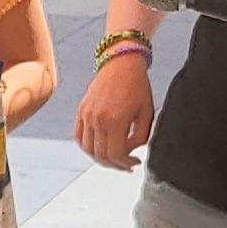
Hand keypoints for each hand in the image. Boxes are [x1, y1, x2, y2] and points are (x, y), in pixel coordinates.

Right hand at [74, 43, 155, 170]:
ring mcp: (87, 115)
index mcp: (115, 120)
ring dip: (101, 157)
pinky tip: (100, 146)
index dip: (125, 164)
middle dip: (115, 164)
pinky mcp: (81, 111)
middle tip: (126, 164)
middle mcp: (97, 120)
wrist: (121, 63)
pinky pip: (79, 137)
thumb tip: (131, 150)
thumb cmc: (137, 85)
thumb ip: (141, 136)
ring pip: (88, 149)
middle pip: (101, 155)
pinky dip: (88, 146)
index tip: (135, 162)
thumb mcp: (147, 113)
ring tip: (113, 156)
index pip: (115, 155)